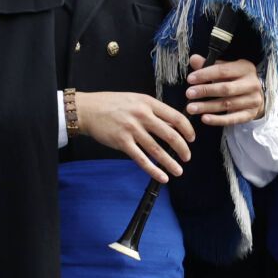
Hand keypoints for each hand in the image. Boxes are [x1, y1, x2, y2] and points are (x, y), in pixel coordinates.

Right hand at [74, 90, 194, 183]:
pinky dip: (154, 170)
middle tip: (187, 157)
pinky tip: (162, 177)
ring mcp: (131, 129)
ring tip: (178, 171)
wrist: (85, 109)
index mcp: (148, 103)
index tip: (192, 139)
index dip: (188, 130)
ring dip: (170, 163)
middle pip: (171, 135)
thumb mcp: (136, 100)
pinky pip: (142, 159)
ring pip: (157, 150)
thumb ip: (154, 112)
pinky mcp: (122, 142)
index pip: (176, 117)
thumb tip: (174, 127)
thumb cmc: (112, 104)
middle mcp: (141, 115)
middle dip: (183, 149)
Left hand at [184, 54, 266, 126]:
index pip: (223, 71)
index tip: (190, 79)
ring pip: (227, 104)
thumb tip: (194, 60)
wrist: (255, 96)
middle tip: (189, 94)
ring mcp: (253, 100)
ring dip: (207, 107)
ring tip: (191, 108)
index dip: (205, 75)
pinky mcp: (251, 114)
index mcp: (245, 68)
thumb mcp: (225, 68)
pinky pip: (233, 119)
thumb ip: (209, 65)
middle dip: (205, 91)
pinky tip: (205, 119)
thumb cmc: (236, 79)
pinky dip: (218, 120)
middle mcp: (252, 84)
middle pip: (225, 89)